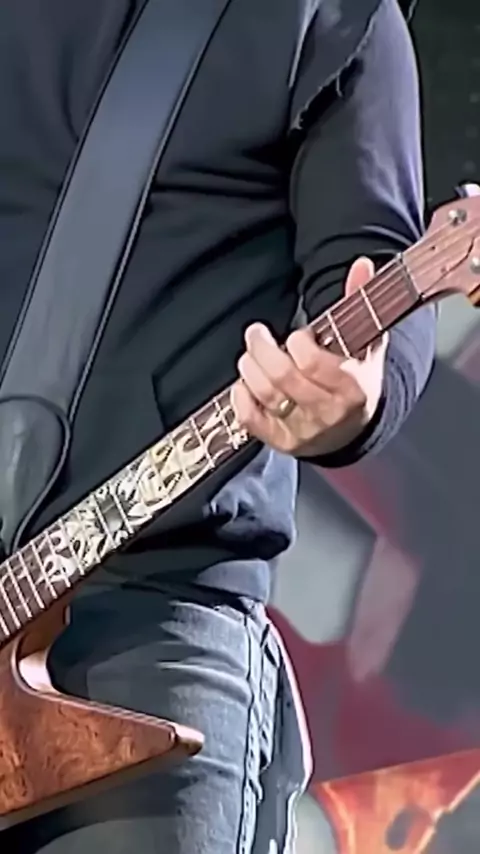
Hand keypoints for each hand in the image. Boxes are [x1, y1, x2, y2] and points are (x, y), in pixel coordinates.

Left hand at [231, 257, 387, 457]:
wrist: (353, 428)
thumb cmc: (356, 377)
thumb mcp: (365, 342)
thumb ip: (361, 302)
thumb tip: (361, 264)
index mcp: (352, 388)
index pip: (313, 363)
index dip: (298, 342)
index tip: (299, 335)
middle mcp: (327, 414)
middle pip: (282, 377)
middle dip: (261, 347)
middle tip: (256, 333)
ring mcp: (303, 431)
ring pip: (264, 395)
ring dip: (250, 367)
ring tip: (251, 354)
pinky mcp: (282, 442)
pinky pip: (250, 420)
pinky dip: (240, 397)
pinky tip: (245, 382)